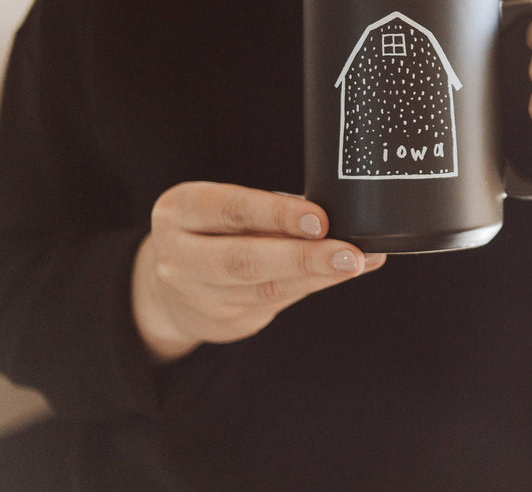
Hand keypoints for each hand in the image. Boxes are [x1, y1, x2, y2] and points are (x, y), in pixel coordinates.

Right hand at [131, 182, 383, 363]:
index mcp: (179, 211)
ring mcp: (195, 295)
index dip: (277, 214)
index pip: (230, 210)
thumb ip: (274, 210)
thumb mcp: (230, 210)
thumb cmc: (217, 231)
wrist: (174, 284)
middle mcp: (177, 255)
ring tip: (357, 263)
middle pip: (244, 260)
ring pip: (263, 288)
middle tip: (349, 254)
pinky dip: (313, 286)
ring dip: (317, 276)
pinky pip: (274, 302)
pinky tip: (342, 274)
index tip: (320, 219)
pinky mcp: (219, 321)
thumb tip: (340, 212)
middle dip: (302, 257)